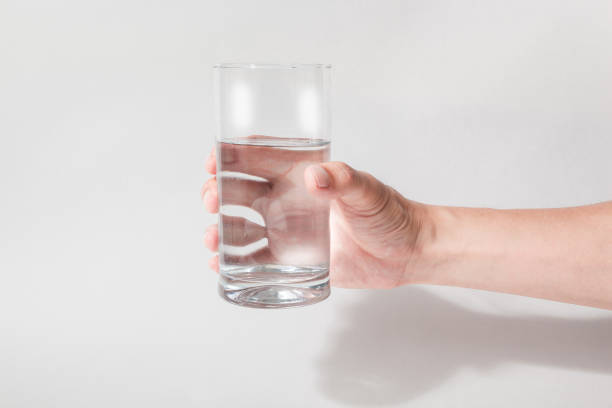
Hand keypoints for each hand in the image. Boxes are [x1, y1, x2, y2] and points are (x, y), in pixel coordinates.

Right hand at [201, 147, 430, 288]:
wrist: (404, 252)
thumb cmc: (389, 214)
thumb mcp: (368, 192)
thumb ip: (344, 180)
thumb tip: (314, 177)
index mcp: (301, 175)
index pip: (258, 157)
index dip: (231, 155)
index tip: (213, 160)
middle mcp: (287, 199)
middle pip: (240, 190)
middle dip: (217, 191)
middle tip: (211, 199)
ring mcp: (286, 229)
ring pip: (240, 226)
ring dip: (220, 229)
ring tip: (212, 238)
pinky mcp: (291, 258)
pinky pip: (255, 259)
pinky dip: (234, 262)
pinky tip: (220, 265)